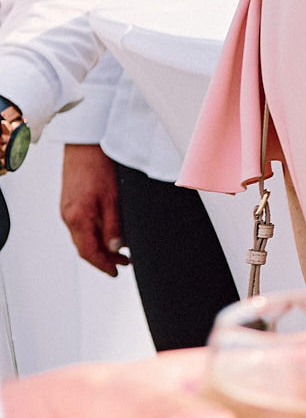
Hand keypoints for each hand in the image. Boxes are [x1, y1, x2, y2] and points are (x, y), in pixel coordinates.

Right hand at [59, 144, 127, 275]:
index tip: (116, 272)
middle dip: (104, 258)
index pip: (88, 251)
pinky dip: (95, 233)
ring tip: (121, 251)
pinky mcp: (71, 202)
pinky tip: (109, 233)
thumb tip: (116, 248)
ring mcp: (68, 209)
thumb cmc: (98, 166)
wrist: (85, 144)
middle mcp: (68, 216)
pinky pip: (82, 225)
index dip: (103, 264)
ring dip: (100, 246)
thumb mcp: (112, 198)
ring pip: (83, 236)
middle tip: (124, 263)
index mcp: (77, 217)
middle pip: (84, 246)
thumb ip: (114, 225)